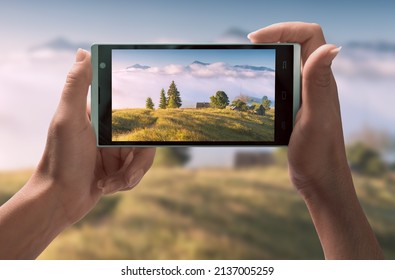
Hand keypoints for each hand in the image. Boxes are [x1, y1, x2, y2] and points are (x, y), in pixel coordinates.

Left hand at [35, 49, 154, 225]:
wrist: (59, 201)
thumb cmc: (61, 160)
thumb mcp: (69, 120)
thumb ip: (77, 85)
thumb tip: (84, 52)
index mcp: (98, 117)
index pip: (132, 111)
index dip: (144, 119)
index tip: (151, 126)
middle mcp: (108, 133)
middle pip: (143, 139)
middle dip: (137, 160)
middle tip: (126, 173)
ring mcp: (113, 153)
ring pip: (143, 158)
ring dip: (130, 174)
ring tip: (112, 183)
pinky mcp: (116, 170)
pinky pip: (135, 173)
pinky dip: (125, 182)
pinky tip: (105, 187)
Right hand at [248, 22, 382, 258]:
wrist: (319, 179)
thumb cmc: (319, 153)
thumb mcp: (315, 117)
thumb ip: (318, 83)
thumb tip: (331, 46)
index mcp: (322, 80)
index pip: (309, 35)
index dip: (283, 29)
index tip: (256, 39)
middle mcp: (316, 82)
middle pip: (298, 43)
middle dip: (274, 37)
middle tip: (250, 46)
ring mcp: (306, 94)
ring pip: (290, 63)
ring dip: (270, 57)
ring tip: (248, 63)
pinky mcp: (297, 107)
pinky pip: (284, 82)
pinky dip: (268, 78)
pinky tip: (255, 90)